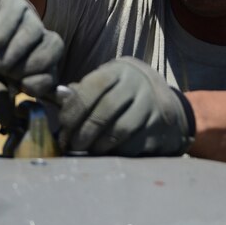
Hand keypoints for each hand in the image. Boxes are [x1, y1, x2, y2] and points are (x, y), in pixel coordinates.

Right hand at [0, 0, 62, 96]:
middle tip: (7, 72)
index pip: (52, 74)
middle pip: (55, 52)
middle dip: (32, 68)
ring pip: (43, 36)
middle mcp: (33, 40)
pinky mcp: (12, 1)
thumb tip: (7, 120)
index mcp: (30, 61)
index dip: (42, 84)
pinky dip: (9, 31)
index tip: (23, 89)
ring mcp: (25, 19)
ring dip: (21, 52)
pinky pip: (21, 15)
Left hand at [59, 57, 194, 155]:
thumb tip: (59, 95)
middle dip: (84, 131)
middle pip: (106, 110)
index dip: (74, 108)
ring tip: (88, 150)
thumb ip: (82, 91)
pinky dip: (116, 152)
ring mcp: (154, 107)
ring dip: (98, 145)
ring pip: (120, 131)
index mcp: (120, 71)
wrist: (166, 104)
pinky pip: (134, 146)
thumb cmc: (124, 94)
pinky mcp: (161, 130)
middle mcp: (140, 85)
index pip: (93, 87)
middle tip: (72, 144)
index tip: (63, 125)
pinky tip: (107, 153)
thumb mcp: (106, 84)